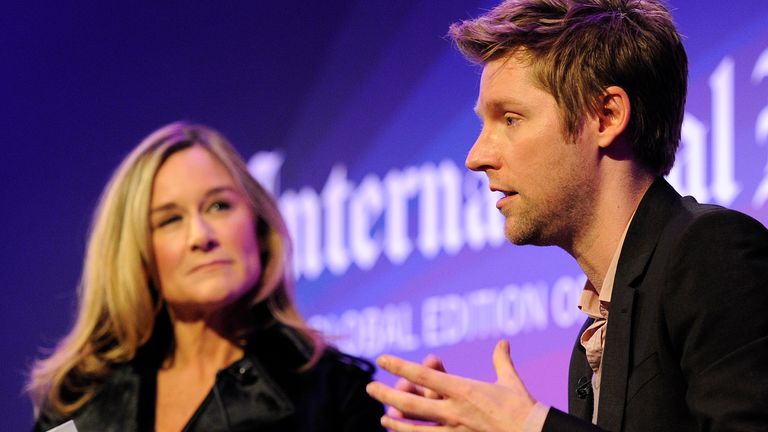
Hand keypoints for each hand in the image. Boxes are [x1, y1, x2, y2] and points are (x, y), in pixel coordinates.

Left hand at [366, 339, 535, 431]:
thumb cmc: (523, 409)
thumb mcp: (510, 381)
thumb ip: (501, 361)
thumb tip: (503, 342)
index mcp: (463, 390)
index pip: (423, 375)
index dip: (399, 366)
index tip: (382, 359)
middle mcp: (454, 411)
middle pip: (411, 404)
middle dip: (387, 395)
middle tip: (370, 389)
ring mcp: (454, 431)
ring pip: (416, 429)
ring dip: (396, 424)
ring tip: (383, 418)